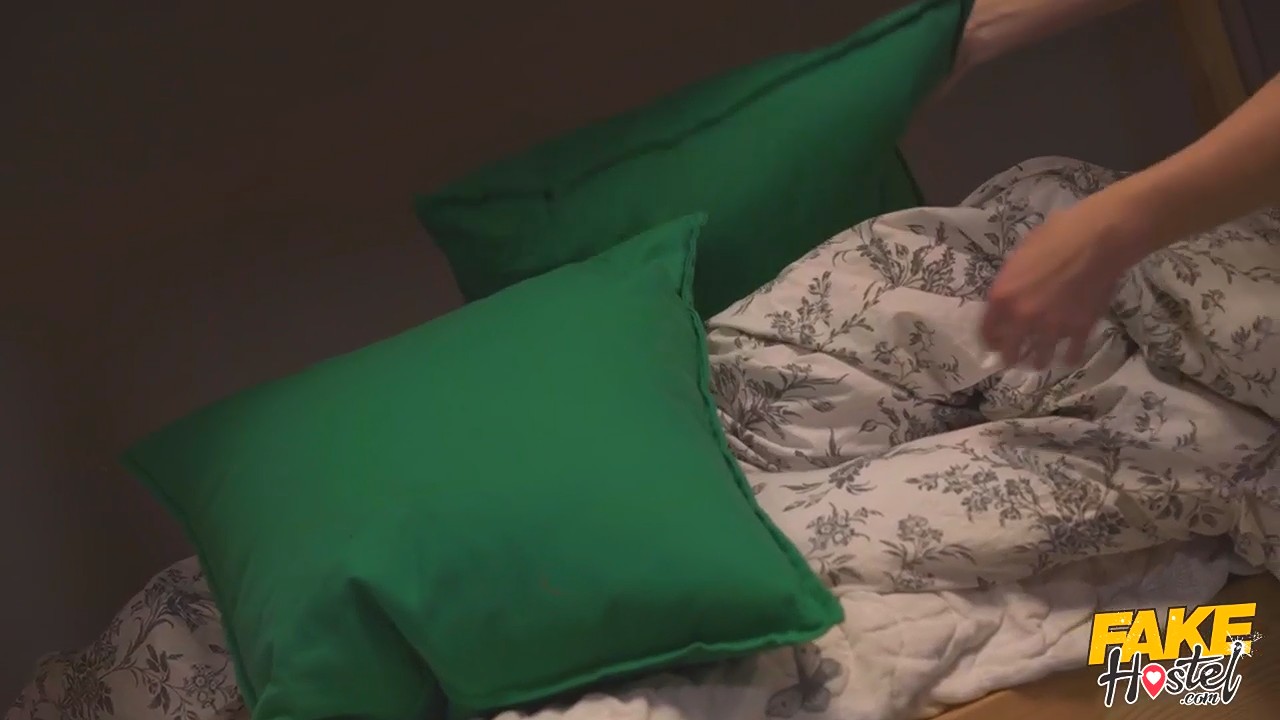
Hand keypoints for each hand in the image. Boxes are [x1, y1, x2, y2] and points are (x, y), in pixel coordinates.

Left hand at [980, 194, 1148, 368]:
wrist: (1098, 241)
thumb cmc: (1057, 235)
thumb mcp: (1021, 255)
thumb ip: (1012, 281)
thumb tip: (1013, 292)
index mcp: (1003, 297)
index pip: (987, 331)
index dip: (990, 340)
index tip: (993, 344)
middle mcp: (1023, 318)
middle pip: (1010, 352)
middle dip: (1011, 356)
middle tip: (1014, 358)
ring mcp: (1052, 327)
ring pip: (1040, 359)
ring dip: (1039, 361)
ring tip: (1040, 362)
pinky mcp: (1079, 330)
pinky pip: (1072, 354)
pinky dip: (1070, 357)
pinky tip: (1068, 358)